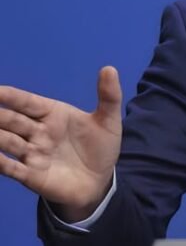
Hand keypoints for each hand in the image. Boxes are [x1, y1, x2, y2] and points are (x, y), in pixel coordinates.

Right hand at [0, 66, 121, 221]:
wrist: (100, 182)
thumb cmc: (99, 148)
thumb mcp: (108, 121)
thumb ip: (109, 96)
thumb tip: (109, 68)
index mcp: (52, 114)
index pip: (27, 102)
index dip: (11, 96)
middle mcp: (37, 132)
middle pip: (12, 120)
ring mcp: (32, 154)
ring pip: (7, 141)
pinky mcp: (31, 175)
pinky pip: (11, 168)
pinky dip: (1, 163)